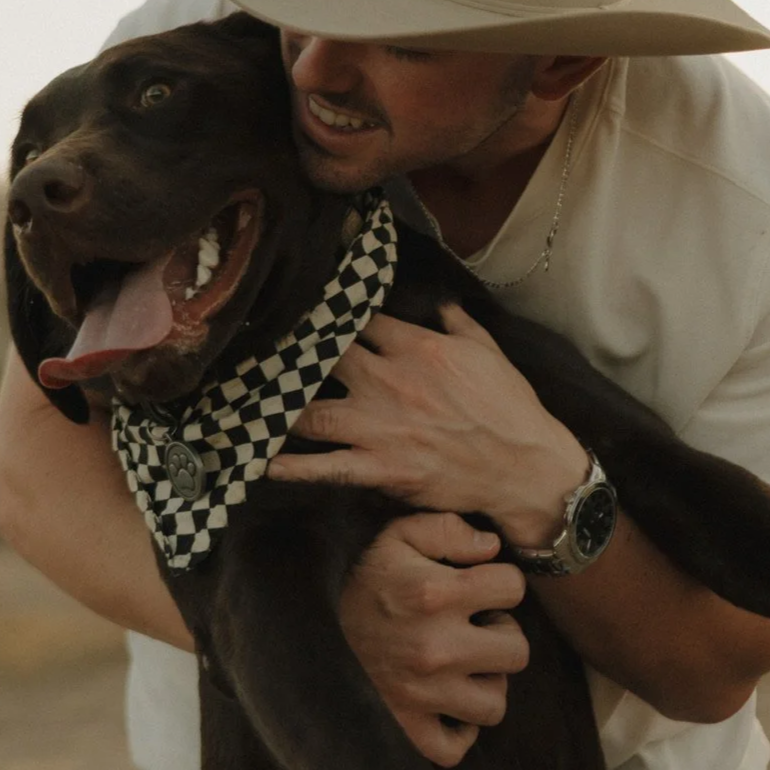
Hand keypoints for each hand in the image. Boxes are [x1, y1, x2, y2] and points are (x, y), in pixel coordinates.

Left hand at [270, 303, 588, 547]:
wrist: (523, 467)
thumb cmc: (509, 407)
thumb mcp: (486, 350)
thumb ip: (456, 322)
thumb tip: (439, 301)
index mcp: (413, 346)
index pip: (357, 319)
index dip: (330, 314)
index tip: (305, 311)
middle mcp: (388, 381)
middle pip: (323, 360)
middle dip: (291, 357)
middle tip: (259, 355)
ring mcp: (380, 426)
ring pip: (312, 413)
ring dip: (278, 410)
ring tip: (246, 406)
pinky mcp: (381, 468)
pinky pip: (326, 468)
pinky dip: (293, 468)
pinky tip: (263, 463)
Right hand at [340, 512, 528, 766]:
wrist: (298, 619)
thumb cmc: (356, 573)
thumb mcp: (396, 534)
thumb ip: (448, 528)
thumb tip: (492, 547)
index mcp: (435, 592)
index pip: (513, 588)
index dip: (501, 582)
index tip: (481, 585)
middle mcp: (435, 647)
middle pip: (517, 651)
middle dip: (502, 633)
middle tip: (475, 626)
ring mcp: (423, 695)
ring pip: (495, 704)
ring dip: (485, 682)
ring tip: (462, 663)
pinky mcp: (406, 728)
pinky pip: (456, 747)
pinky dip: (458, 729)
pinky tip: (446, 702)